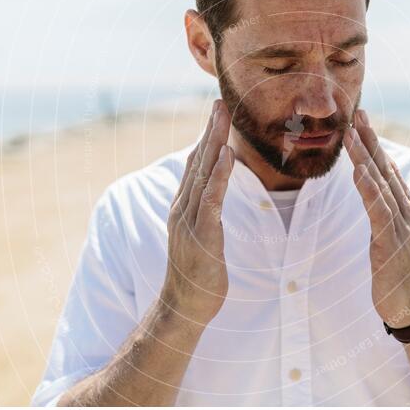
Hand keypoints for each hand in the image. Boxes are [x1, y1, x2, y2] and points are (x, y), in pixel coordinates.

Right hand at [161, 99, 234, 325]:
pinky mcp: (201, 235)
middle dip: (209, 130)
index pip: (196, 165)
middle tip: (218, 102)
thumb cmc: (197, 273)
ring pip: (202, 174)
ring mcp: (189, 221)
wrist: (185, 307)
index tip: (216, 113)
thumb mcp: (201, 235)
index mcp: (184, 207)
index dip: (206, 137)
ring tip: (221, 118)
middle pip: (197, 162)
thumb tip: (213, 192)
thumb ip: (205, 211)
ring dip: (213, 143)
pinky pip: (210, 200)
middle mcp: (183, 208)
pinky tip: (227, 157)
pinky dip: (218, 176)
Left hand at [343, 109, 409, 328]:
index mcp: (407, 210)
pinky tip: (358, 172)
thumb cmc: (402, 273)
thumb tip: (376, 190)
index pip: (389, 170)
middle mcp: (407, 212)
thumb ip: (387, 212)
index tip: (363, 121)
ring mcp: (402, 226)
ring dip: (365, 158)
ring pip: (380, 185)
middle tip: (359, 113)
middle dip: (371, 140)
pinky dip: (368, 190)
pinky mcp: (391, 243)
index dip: (376, 144)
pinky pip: (378, 212)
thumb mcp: (395, 237)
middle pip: (386, 169)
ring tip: (352, 134)